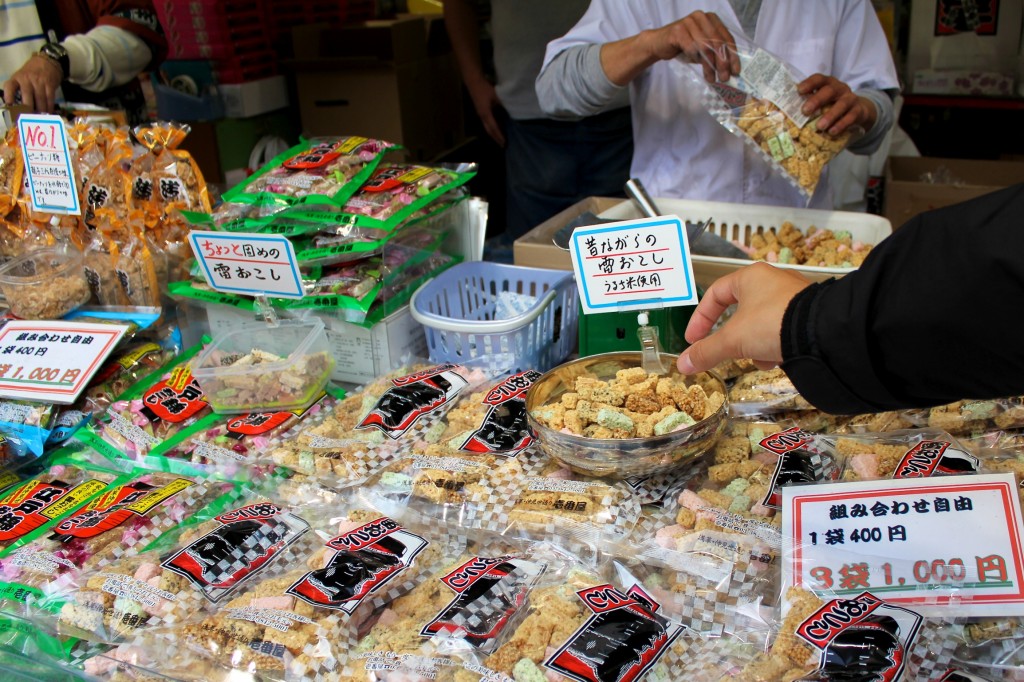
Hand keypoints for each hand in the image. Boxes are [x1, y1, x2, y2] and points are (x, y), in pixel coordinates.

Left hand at [3, 54, 61, 113]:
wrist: (47, 62)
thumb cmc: (32, 72)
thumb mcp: (21, 76)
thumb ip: (18, 89)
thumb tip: (18, 107)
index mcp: (17, 78)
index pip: (10, 87)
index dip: (8, 97)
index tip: (10, 106)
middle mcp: (27, 80)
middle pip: (27, 99)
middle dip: (29, 111)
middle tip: (29, 120)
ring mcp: (39, 82)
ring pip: (40, 101)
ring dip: (40, 112)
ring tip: (40, 119)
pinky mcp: (50, 85)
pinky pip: (49, 99)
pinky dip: (49, 108)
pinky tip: (48, 113)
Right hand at [466, 79, 505, 146]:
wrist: (473, 82)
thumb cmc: (485, 89)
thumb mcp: (497, 96)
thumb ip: (503, 105)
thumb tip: (512, 112)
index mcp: (486, 114)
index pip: (494, 128)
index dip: (499, 136)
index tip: (504, 143)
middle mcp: (482, 117)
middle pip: (489, 131)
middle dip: (496, 138)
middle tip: (503, 145)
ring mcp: (480, 114)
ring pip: (487, 128)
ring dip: (493, 134)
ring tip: (499, 140)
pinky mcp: (480, 111)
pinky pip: (486, 123)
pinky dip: (491, 128)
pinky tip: (496, 129)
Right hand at [646, 11, 739, 82]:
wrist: (658, 43)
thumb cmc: (683, 46)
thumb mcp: (702, 48)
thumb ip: (715, 52)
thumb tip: (730, 69)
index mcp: (711, 19)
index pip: (726, 37)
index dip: (733, 55)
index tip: (736, 70)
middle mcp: (702, 17)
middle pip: (717, 42)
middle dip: (723, 62)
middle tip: (724, 77)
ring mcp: (689, 22)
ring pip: (705, 46)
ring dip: (710, 66)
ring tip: (712, 78)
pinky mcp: (678, 30)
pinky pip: (691, 47)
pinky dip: (695, 59)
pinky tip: (696, 67)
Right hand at [677, 263, 810, 374]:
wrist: (823, 331)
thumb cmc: (771, 323)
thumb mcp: (733, 340)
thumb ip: (706, 352)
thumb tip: (682, 365)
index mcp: (749, 277)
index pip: (715, 294)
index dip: (700, 318)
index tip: (694, 339)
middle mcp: (772, 281)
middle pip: (739, 311)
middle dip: (732, 336)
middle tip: (727, 351)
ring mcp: (792, 296)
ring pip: (760, 322)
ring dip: (754, 343)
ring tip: (757, 358)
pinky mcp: (807, 313)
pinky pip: (781, 328)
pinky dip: (774, 344)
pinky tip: (777, 358)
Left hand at [797, 73, 876, 136]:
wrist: (857, 111)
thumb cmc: (831, 106)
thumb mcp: (821, 102)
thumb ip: (807, 104)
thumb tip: (783, 113)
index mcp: (828, 84)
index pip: (819, 79)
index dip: (809, 83)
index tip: (799, 90)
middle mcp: (840, 89)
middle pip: (829, 90)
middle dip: (817, 100)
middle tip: (805, 111)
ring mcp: (850, 99)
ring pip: (842, 104)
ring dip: (830, 115)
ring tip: (820, 126)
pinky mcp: (858, 111)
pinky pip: (851, 116)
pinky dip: (841, 124)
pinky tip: (831, 132)